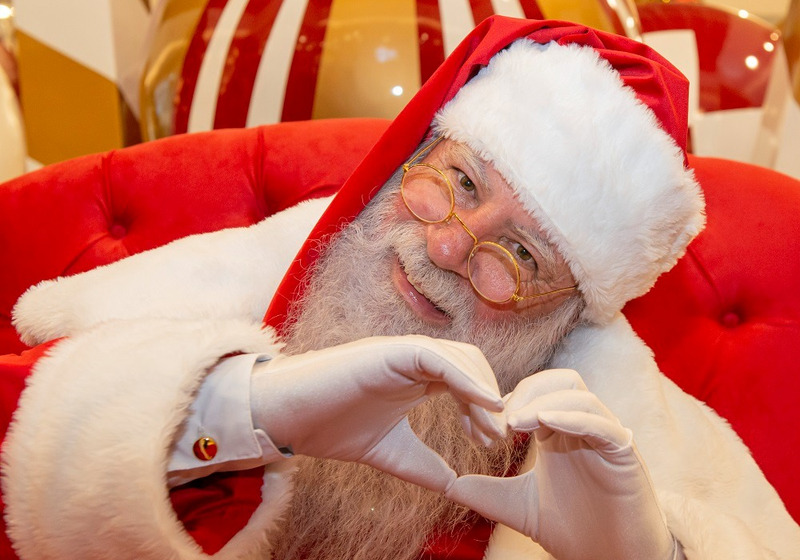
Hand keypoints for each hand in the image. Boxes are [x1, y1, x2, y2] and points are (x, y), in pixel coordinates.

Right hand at [250, 335, 505, 492]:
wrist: (288, 419)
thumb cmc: (331, 428)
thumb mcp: (390, 452)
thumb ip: (423, 464)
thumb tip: (456, 486)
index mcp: (416, 378)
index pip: (465, 381)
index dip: (483, 409)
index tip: (489, 442)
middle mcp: (413, 360)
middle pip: (471, 365)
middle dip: (489, 399)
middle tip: (496, 437)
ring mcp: (402, 352)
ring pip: (460, 357)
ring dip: (482, 390)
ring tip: (490, 427)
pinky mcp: (389, 352)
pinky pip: (438, 357)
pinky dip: (465, 377)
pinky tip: (484, 402)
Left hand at [445, 368, 676, 559]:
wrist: (611, 559)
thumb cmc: (572, 530)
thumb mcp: (518, 507)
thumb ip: (487, 492)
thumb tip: (448, 486)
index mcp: (558, 432)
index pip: (536, 392)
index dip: (507, 398)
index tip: (480, 418)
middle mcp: (582, 426)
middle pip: (559, 380)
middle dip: (527, 390)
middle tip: (499, 415)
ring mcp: (605, 436)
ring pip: (579, 395)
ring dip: (545, 401)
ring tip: (516, 421)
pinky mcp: (624, 452)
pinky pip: (603, 423)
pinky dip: (574, 417)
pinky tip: (548, 424)